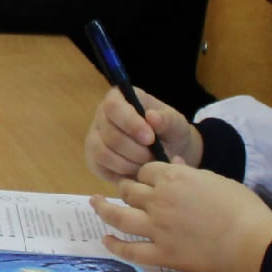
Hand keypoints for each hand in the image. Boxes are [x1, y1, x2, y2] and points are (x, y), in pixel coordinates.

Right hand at [83, 87, 201, 182]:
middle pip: (109, 134)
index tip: (150, 138)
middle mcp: (102, 116)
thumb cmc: (170, 133)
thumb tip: (151, 117)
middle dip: (135, 150)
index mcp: (119, 98)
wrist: (168, 154)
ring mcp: (95, 138)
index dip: (129, 123)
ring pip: (103, 153)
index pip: (113, 106)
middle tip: (154, 157)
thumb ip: (167, 120)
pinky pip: (101, 168)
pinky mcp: (94, 160)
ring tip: (147, 165)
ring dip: (129, 164)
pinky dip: (122, 173)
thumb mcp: (176, 124)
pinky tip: (137, 172)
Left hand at [91, 164, 271, 271]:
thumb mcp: (215, 179)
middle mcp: (158, 200)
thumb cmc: (241, 207)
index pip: (146, 170)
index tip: (147, 179)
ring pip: (119, 216)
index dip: (145, 174)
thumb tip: (175, 164)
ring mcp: (157, 228)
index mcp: (174, 178)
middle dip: (125, 188)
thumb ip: (190, 173)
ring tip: (95, 204)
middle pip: (129, 190)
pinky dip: (115, 246)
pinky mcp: (161, 254)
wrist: (250, 241)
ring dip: (103, 209)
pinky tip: (106, 240)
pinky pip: (130, 250)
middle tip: (123, 191)